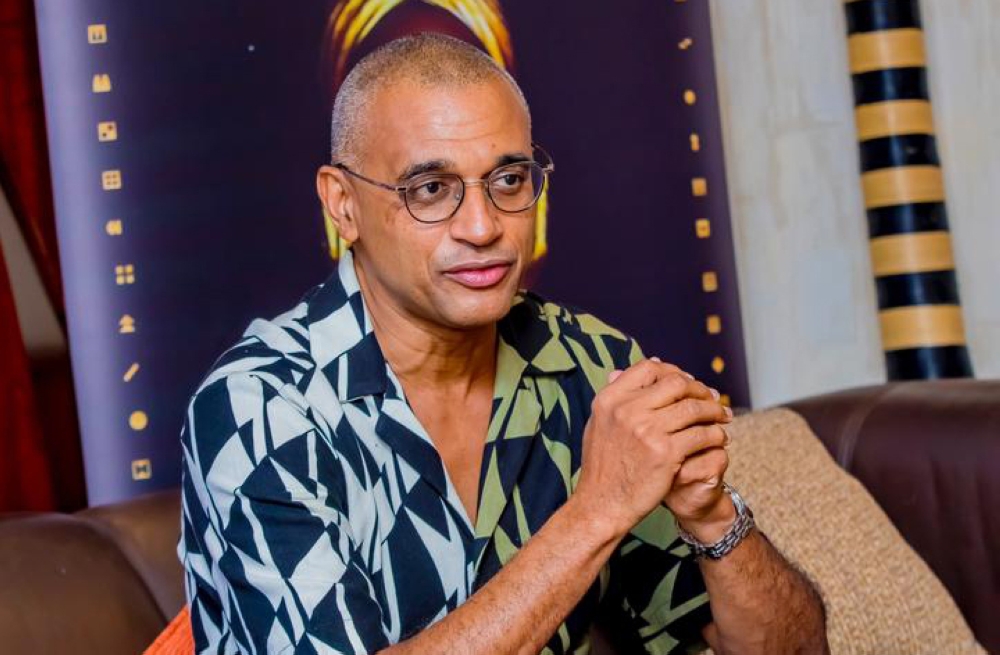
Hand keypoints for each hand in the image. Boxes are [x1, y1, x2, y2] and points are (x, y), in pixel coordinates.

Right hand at [574, 358, 731, 539]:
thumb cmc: (603, 468)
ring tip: (723, 418)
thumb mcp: (598, 424)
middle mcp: (626, 410)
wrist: (602, 505)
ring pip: (694, 408)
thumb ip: (617, 398)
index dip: (672, 371)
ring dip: (714, 411)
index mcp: (610, 400)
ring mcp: (647, 430)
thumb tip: (632, 368)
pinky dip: (715, 434)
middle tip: (713, 399)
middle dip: (700, 389)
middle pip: (676, 383)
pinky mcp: (666, 453)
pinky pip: (701, 434)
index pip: (648, 369)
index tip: (687, 383)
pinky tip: (718, 439)